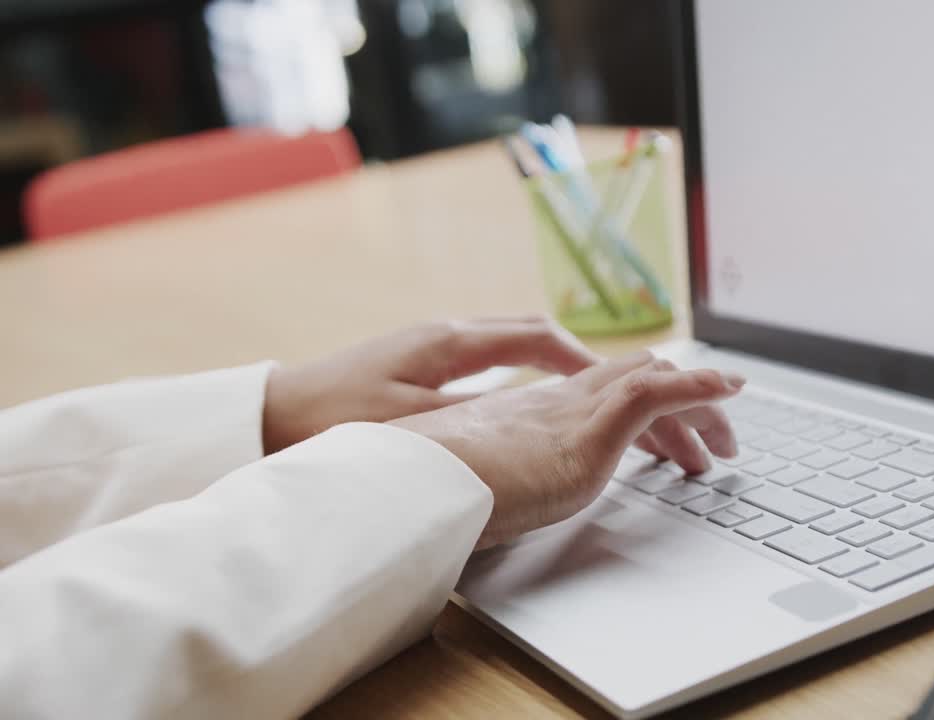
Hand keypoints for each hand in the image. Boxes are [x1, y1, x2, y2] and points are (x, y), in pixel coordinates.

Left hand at [262, 317, 597, 453]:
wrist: (267, 418)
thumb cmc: (330, 420)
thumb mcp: (407, 428)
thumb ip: (472, 421)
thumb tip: (532, 417)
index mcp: (451, 342)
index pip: (539, 338)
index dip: (585, 361)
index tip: (621, 385)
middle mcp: (448, 334)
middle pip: (534, 334)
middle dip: (580, 358)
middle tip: (618, 388)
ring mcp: (433, 346)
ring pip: (513, 344)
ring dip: (554, 366)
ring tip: (587, 397)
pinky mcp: (419, 365)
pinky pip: (491, 360)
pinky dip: (524, 376)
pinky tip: (528, 407)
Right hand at [390, 352, 744, 548]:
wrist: (399, 490)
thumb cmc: (419, 495)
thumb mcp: (468, 488)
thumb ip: (494, 483)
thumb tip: (498, 504)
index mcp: (525, 415)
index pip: (596, 390)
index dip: (637, 400)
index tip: (662, 432)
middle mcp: (552, 403)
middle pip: (631, 376)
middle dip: (678, 404)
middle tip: (707, 447)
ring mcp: (569, 413)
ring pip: (652, 380)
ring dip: (700, 406)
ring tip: (728, 445)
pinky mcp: (582, 431)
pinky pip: (655, 393)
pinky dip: (697, 387)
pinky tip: (727, 391)